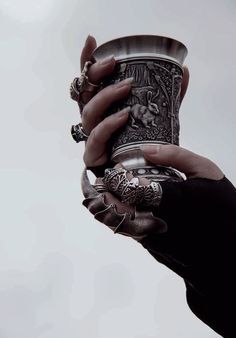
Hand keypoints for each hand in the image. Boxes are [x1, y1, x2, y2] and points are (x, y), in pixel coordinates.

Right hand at [79, 35, 189, 167]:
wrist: (140, 173)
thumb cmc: (143, 142)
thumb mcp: (156, 114)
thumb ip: (168, 95)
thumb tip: (183, 72)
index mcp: (102, 107)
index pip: (89, 81)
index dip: (87, 61)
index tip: (92, 41)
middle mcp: (93, 119)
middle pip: (83, 92)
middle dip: (95, 74)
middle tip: (112, 63)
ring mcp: (90, 136)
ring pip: (88, 112)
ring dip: (106, 97)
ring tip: (126, 87)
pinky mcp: (92, 154)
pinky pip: (96, 137)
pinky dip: (109, 124)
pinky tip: (123, 116)